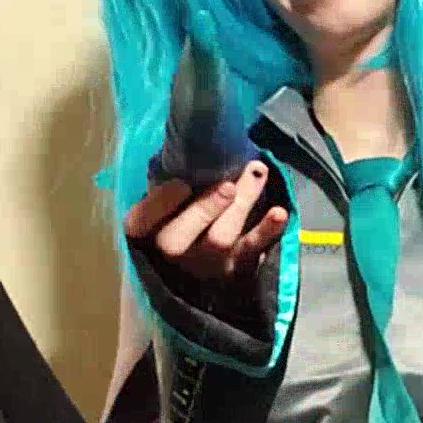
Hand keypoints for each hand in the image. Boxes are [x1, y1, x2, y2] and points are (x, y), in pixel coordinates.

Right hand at [125, 160, 288, 282]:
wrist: (202, 271)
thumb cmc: (178, 219)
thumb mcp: (160, 204)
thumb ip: (164, 184)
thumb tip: (187, 151)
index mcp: (145, 232)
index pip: (142, 219)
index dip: (161, 202)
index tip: (181, 183)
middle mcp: (171, 252)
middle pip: (185, 232)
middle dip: (208, 205)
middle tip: (228, 184)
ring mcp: (205, 263)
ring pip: (221, 238)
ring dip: (241, 203)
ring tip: (256, 172)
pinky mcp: (236, 267)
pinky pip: (252, 249)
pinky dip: (267, 230)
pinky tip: (279, 212)